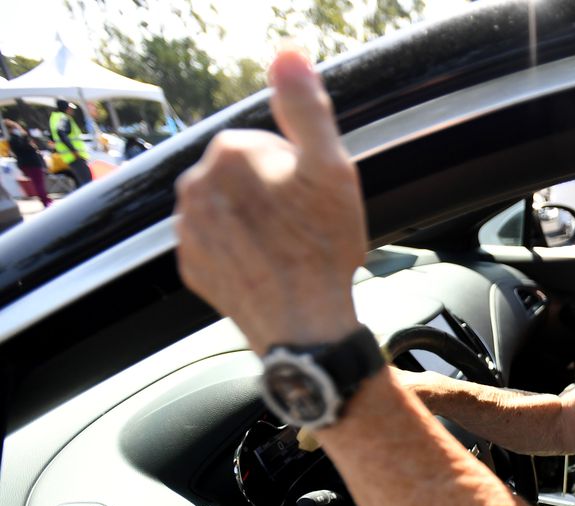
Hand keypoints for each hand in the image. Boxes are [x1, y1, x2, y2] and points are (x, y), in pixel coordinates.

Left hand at [174, 49, 364, 353]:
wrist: (304, 325)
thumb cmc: (323, 248)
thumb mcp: (330, 168)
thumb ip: (306, 108)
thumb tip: (288, 56)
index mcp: (229, 154)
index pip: (264, 143)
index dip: (296, 167)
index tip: (312, 196)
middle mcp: (195, 186)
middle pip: (243, 176)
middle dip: (272, 192)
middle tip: (305, 224)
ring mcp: (188, 229)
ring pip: (229, 208)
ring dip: (255, 220)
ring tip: (289, 248)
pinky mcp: (191, 265)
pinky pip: (216, 243)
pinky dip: (240, 250)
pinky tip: (269, 265)